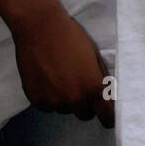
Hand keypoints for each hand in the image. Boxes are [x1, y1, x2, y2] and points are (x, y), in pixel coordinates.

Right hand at [13, 6, 112, 126]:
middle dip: (84, 104)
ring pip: (64, 110)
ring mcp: (53, 101)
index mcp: (93, 87)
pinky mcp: (36, 99)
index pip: (106, 116)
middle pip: (84, 115)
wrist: (39, 27)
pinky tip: (46, 80)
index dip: (108, 118)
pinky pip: (46, 107)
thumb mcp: (94, 55)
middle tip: (78, 86)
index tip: (107, 118)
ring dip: (64, 100)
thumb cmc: (70, 36)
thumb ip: (100, 78)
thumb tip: (104, 95)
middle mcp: (74, 99)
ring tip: (58, 77)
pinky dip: (48, 98)